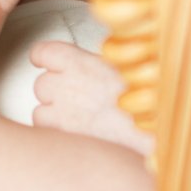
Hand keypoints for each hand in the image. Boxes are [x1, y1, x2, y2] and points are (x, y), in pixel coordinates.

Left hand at [29, 41, 152, 154]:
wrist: (150, 133)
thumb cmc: (143, 104)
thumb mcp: (123, 71)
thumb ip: (98, 67)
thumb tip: (93, 67)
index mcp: (80, 63)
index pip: (43, 53)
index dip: (45, 59)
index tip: (47, 63)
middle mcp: (65, 86)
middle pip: (41, 84)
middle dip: (55, 92)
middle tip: (77, 99)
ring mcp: (60, 113)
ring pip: (40, 112)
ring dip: (54, 116)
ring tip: (81, 121)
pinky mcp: (61, 137)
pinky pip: (47, 134)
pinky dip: (57, 135)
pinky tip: (78, 136)